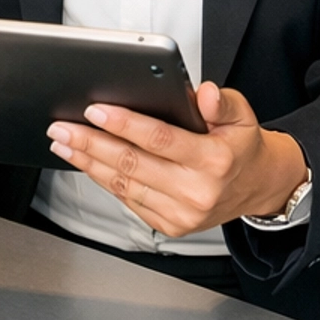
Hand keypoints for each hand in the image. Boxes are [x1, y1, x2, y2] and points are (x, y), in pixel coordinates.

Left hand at [46, 81, 307, 236]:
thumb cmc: (241, 145)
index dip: (125, 124)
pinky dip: (104, 180)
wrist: (258, 187)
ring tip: (64, 143)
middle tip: (61, 128)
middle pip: (132, 164)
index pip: (160, 140)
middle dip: (91, 144)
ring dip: (89, 163)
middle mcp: (197, 191)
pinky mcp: (170, 225)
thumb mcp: (242, 115)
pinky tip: (87, 163)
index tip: (94, 110)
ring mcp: (182, 213)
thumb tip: (204, 94)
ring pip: (124, 185)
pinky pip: (129, 200)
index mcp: (214, 160)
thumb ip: (222, 102)